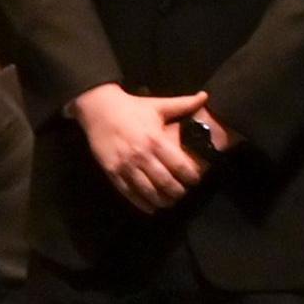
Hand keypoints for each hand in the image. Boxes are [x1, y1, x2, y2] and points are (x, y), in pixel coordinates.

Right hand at [77, 81, 209, 207]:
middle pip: (166, 183)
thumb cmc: (132, 107)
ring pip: (148, 191)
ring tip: (169, 202)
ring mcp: (125, 165)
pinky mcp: (112, 171)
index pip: (179, 166)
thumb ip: (183, 104)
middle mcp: (142, 155)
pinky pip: (128, 192)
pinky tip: (150, 208)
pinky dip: (141, 203)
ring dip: (161, 201)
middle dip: (178, 192)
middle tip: (183, 193)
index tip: (195, 181)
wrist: (98, 108)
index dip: (191, 177)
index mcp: (156, 140)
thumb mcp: (158, 105)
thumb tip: (205, 96)